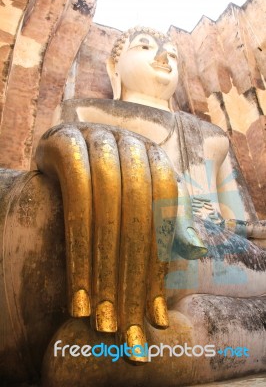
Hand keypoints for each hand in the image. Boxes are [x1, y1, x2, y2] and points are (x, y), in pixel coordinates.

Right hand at [36, 122, 178, 362]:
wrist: (65, 148)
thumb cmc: (106, 182)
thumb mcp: (140, 202)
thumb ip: (168, 222)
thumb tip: (198, 251)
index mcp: (156, 159)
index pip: (167, 215)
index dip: (162, 265)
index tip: (155, 316)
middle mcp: (133, 146)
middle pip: (139, 214)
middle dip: (131, 273)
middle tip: (124, 326)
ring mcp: (100, 139)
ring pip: (108, 205)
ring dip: (103, 264)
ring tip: (98, 315)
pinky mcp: (67, 141)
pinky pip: (76, 192)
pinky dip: (78, 240)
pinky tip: (75, 282)